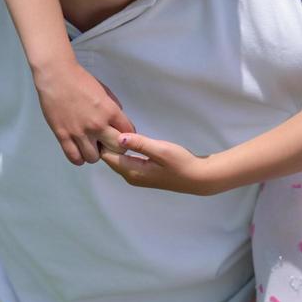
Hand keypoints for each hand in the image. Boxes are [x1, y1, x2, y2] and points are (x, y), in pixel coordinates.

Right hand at [31, 59, 135, 164]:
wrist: (57, 77)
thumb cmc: (81, 81)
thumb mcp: (105, 92)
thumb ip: (114, 108)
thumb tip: (119, 122)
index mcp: (110, 111)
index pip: (128, 133)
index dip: (126, 136)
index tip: (121, 136)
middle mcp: (97, 125)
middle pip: (116, 149)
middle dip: (114, 148)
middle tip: (107, 143)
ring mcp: (79, 132)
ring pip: (94, 158)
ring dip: (94, 154)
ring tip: (90, 146)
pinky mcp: (63, 136)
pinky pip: (74, 158)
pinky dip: (79, 158)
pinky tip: (79, 150)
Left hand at [99, 132, 216, 194]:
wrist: (197, 177)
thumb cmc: (181, 163)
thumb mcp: (161, 150)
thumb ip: (140, 144)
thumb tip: (118, 138)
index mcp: (132, 171)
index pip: (107, 156)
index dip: (104, 141)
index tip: (107, 125)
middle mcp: (130, 176)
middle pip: (110, 158)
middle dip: (108, 143)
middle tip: (111, 124)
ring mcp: (136, 176)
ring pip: (118, 159)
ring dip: (116, 146)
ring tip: (119, 129)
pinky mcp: (143, 174)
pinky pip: (126, 160)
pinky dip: (124, 150)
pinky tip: (130, 140)